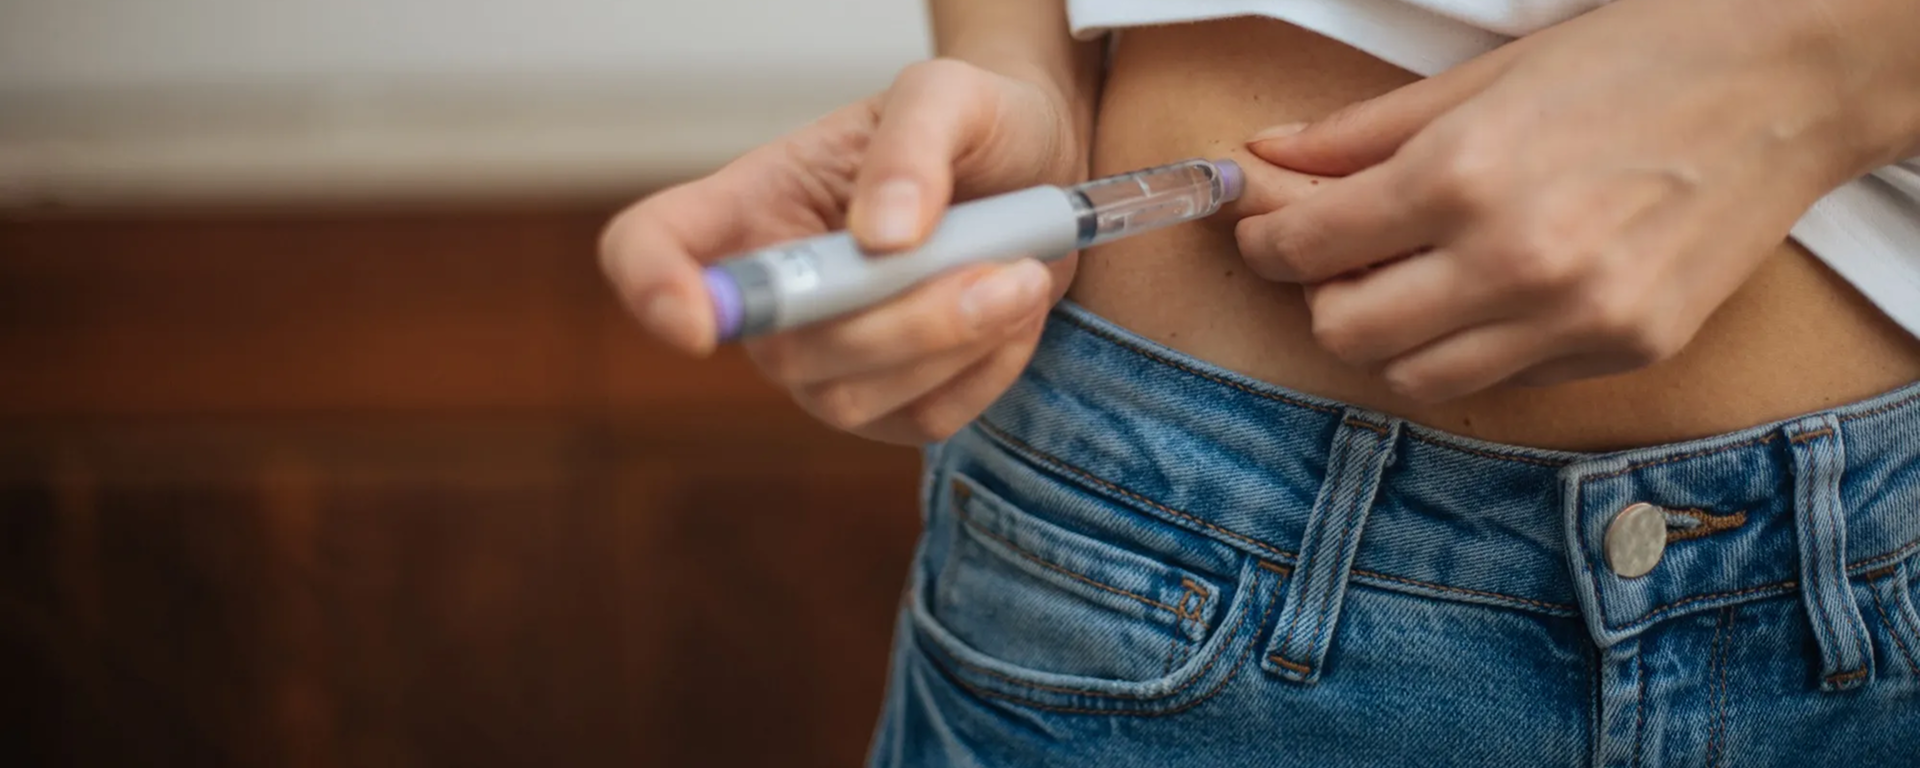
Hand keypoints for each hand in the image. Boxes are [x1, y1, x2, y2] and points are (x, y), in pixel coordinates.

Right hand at [600, 59, 1083, 443]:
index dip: (652, 287)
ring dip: (957, 343)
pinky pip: (923, 418)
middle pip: (780, 347)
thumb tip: (882, 236)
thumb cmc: (978, 122)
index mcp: (756, 202)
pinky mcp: (890, 405)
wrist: (1044, 170)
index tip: (699, 321)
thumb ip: (913, 146)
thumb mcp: (952, 95)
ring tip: (1025, 274)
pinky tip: (1016, 307)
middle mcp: (775, 295)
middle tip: (1008, 267)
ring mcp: (825, 360)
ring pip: (851, 396)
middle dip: (903, 319)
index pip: (647, 248)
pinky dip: (988, 369)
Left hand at [1235, 0, 1901, 401]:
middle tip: (1334, 254)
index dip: (1264, 238)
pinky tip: (1486, 294)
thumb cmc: (1638, 57)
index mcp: (1464, 177)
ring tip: (1406, 280)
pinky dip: (1468, 348)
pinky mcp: (1626, 350)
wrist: (1789, 81)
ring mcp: (1575, 319)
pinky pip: (1502, 380)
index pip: (1306, 248)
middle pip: (1345, 333)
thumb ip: (1363, 134)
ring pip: (1414, 380)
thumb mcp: (1484, 77)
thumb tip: (1271, 158)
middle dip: (1320, 294)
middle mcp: (1514, 262)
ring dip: (1387, 337)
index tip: (1264, 226)